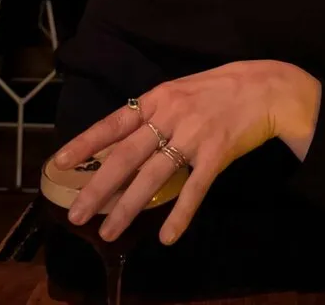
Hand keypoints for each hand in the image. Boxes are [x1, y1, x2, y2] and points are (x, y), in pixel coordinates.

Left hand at [54, 60, 319, 245]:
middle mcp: (171, 115)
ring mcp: (194, 134)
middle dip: (98, 187)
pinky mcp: (217, 152)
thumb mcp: (181, 91)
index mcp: (159, 98)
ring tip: (108, 231)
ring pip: (153, 175)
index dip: (86, 144)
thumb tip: (121, 142)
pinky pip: (195, 188)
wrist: (266, 88)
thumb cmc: (220, 89)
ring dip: (128, 206)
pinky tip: (167, 236)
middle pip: (126, 155)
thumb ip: (155, 114)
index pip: (114, 123)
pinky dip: (180, 214)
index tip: (59, 163)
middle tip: (76, 215)